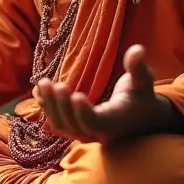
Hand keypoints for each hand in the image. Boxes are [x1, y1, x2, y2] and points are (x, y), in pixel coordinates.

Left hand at [35, 44, 176, 144]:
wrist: (141, 119)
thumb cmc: (142, 98)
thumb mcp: (143, 82)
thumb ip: (138, 68)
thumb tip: (138, 49)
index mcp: (115, 121)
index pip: (96, 122)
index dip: (84, 112)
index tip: (76, 95)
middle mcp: (99, 133)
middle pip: (75, 125)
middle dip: (63, 105)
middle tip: (56, 85)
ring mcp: (86, 134)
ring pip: (63, 126)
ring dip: (50, 106)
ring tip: (43, 83)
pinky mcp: (76, 130)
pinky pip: (58, 123)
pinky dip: (47, 109)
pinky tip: (40, 92)